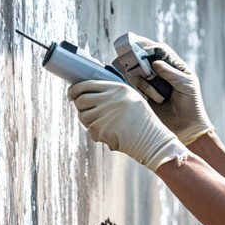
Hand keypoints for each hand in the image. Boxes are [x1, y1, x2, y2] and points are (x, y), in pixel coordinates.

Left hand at [68, 80, 186, 170]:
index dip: (75, 90)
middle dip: (79, 106)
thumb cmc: (142, 120)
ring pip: (83, 116)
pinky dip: (96, 133)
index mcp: (118, 88)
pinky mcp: (102, 130)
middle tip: (84, 110)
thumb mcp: (131, 98)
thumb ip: (112, 94)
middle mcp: (110, 99)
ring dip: (88, 121)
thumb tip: (86, 93)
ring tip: (101, 123)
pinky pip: (90, 131)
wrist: (152, 140)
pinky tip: (110, 133)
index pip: (86, 84)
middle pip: (81, 100)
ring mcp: (105, 115)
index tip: (72, 94)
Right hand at [112, 37, 213, 144]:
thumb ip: (171, 72)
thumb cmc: (191, 105)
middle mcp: (162, 73)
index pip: (161, 50)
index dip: (150, 46)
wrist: (187, 128)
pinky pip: (137, 86)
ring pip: (139, 73)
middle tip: (146, 73)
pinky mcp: (145, 96)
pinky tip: (153, 99)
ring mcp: (152, 84)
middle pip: (146, 59)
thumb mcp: (186, 85)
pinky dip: (142, 90)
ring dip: (146, 82)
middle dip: (143, 64)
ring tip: (160, 98)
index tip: (141, 46)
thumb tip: (155, 62)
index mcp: (175, 67)